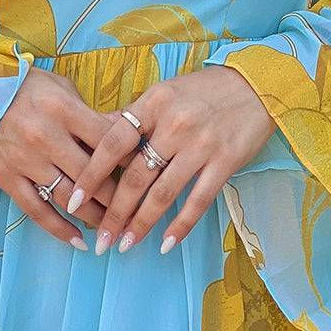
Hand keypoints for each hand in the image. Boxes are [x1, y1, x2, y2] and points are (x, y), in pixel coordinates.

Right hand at [0, 67, 123, 248]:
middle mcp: (46, 137)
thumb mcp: (61, 88)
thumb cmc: (24, 87)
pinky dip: (59, 230)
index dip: (129, 160)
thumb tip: (125, 133)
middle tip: (135, 213)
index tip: (145, 174)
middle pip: (92, 175)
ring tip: (112, 230)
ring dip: (95, 217)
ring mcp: (25, 160)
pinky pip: (36, 210)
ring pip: (69, 198)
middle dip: (118, 198)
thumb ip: (91, 113)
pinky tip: (78, 242)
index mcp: (64, 110)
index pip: (107, 141)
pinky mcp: (6, 177)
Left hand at [64, 65, 277, 255]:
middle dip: (114, 212)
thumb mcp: (164, 92)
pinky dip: (181, 225)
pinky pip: (199, 200)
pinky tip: (166, 243)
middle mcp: (174, 124)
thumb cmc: (203, 90)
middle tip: (100, 239)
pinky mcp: (225, 161)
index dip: (92, 174)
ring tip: (125, 245)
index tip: (74, 200)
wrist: (256, 85)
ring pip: (163, 193)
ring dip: (142, 223)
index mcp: (154, 102)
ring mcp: (201, 144)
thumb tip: (95, 132)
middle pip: (136, 175)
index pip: (113, 141)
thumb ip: (134, 115)